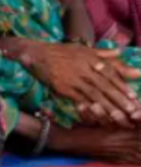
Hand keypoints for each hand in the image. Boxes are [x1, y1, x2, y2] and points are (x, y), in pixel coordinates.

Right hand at [24, 42, 140, 127]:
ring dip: (109, 107)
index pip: (110, 73)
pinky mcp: (63, 87)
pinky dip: (90, 108)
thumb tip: (120, 51)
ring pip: (95, 94)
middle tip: (133, 112)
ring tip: (121, 118)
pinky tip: (99, 116)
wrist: (36, 53)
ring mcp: (73, 78)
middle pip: (105, 86)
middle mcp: (84, 68)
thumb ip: (102, 52)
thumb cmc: (60, 51)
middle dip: (120, 100)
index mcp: (91, 58)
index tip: (134, 97)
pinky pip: (79, 99)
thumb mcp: (82, 48)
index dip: (122, 85)